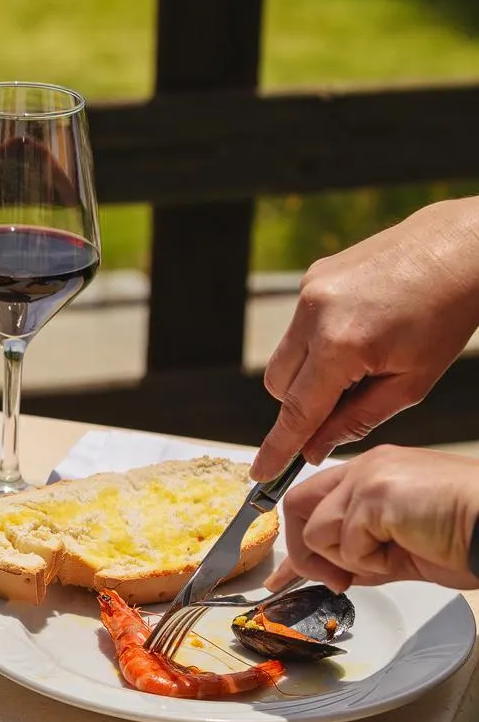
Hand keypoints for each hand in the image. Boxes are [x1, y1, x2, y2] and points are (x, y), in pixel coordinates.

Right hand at [250, 197, 478, 480]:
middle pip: (278, 386)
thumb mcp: (411, 382)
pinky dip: (318, 341)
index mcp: (341, 345)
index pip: (297, 411)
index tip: (262, 472)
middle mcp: (314, 314)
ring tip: (360, 360)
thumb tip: (315, 448)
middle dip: (302, 403)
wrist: (460, 249)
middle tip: (344, 402)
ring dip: (309, 372)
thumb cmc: (446, 314)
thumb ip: (356, 420)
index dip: (278, 447)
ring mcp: (308, 291)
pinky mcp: (311, 277)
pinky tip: (359, 330)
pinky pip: (298, 327)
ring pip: (284, 357)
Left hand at [264, 446, 478, 592]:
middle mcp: (367, 467)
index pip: (314, 498)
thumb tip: (331, 572)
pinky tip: (404, 552)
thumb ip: (361, 551)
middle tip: (336, 579)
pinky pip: (343, 544)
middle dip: (306, 552)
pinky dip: (369, 563)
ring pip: (315, 531)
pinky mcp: (374, 496)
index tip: (291, 574)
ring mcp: (368, 478)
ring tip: (390, 560)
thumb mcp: (402, 547)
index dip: (298, 538)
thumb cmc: (467, 536)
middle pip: (297, 505)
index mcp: (375, 471)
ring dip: (347, 560)